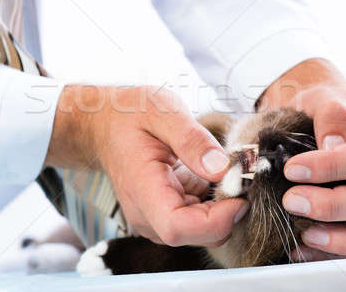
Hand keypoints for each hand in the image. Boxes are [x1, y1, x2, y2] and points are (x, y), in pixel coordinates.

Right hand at [46, 85, 247, 246]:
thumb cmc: (130, 115)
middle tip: (240, 173)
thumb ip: (192, 139)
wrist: (105, 126)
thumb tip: (222, 168)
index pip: (178, 227)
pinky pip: (199, 221)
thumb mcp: (162, 110)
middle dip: (228, 211)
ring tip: (224, 169)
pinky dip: (214, 203)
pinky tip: (212, 175)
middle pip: (196, 235)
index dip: (216, 220)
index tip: (240, 194)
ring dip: (223, 207)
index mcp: (142, 188)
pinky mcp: (166, 214)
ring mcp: (155, 218)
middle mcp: (146, 214)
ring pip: (202, 232)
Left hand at [258, 59, 345, 259]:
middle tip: (291, 201)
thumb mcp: (326, 96)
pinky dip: (331, 254)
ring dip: (341, 239)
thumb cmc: (325, 109)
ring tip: (305, 235)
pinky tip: (300, 249)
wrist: (320, 120)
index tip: (292, 169)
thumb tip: (334, 144)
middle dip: (331, 205)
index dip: (331, 167)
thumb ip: (331, 113)